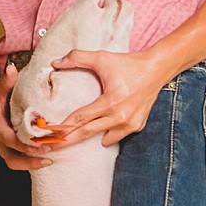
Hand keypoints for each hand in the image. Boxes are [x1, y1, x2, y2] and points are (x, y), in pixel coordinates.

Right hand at [0, 63, 52, 170]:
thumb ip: (6, 80)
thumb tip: (11, 68)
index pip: (9, 140)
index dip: (24, 145)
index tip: (40, 146)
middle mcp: (0, 138)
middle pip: (11, 159)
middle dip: (29, 162)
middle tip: (49, 158)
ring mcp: (5, 144)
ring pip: (15, 162)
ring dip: (32, 164)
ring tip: (50, 160)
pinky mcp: (11, 145)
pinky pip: (20, 158)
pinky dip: (32, 160)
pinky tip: (48, 155)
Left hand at [45, 48, 175, 147]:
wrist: (157, 69)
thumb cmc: (129, 64)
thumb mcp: (102, 57)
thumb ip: (77, 58)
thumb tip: (55, 62)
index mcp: (110, 101)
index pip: (79, 118)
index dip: (61, 127)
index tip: (48, 134)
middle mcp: (120, 116)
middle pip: (86, 133)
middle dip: (66, 141)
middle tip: (50, 148)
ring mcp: (130, 124)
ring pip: (104, 139)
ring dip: (90, 138)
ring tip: (75, 137)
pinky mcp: (137, 126)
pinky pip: (117, 136)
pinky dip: (108, 133)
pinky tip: (101, 128)